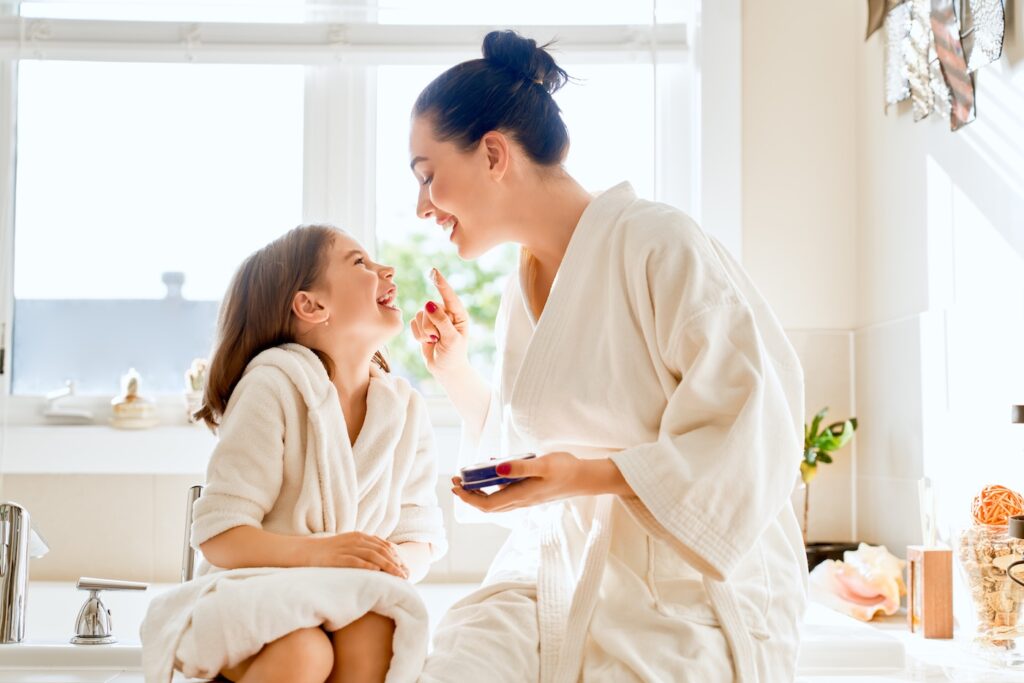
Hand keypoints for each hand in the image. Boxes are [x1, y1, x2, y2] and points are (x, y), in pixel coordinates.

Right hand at [307, 532, 408, 577]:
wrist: (304, 551)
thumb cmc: (327, 553)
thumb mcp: (347, 547)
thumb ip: (362, 551)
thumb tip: (378, 564)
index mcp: (359, 536)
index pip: (383, 545)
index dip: (396, 556)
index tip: (405, 567)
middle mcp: (356, 540)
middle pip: (382, 551)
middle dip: (396, 563)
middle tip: (407, 575)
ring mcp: (347, 548)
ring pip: (373, 556)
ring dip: (388, 566)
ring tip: (398, 576)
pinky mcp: (338, 558)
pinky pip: (357, 561)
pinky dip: (369, 567)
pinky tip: (379, 574)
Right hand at [411, 269, 470, 376]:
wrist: (445, 370)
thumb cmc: (453, 355)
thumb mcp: (451, 339)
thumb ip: (441, 321)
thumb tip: (429, 303)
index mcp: (458, 314)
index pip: (449, 295)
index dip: (440, 283)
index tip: (433, 271)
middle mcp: (446, 313)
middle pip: (429, 308)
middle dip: (430, 326)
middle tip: (438, 339)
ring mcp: (434, 318)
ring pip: (419, 315)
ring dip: (424, 332)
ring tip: (433, 341)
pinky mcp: (423, 325)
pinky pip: (413, 322)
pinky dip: (418, 335)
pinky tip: (427, 342)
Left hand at [451, 453, 630, 511]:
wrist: (586, 478)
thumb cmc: (566, 469)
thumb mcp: (542, 464)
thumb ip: (519, 467)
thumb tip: (495, 467)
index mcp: (521, 496)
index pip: (486, 505)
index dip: (468, 498)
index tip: (456, 487)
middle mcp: (521, 501)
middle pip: (488, 506)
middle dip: (469, 496)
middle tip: (455, 481)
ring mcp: (527, 499)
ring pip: (497, 503)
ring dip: (479, 494)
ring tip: (469, 480)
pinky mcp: (532, 494)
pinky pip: (507, 495)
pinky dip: (494, 489)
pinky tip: (494, 472)